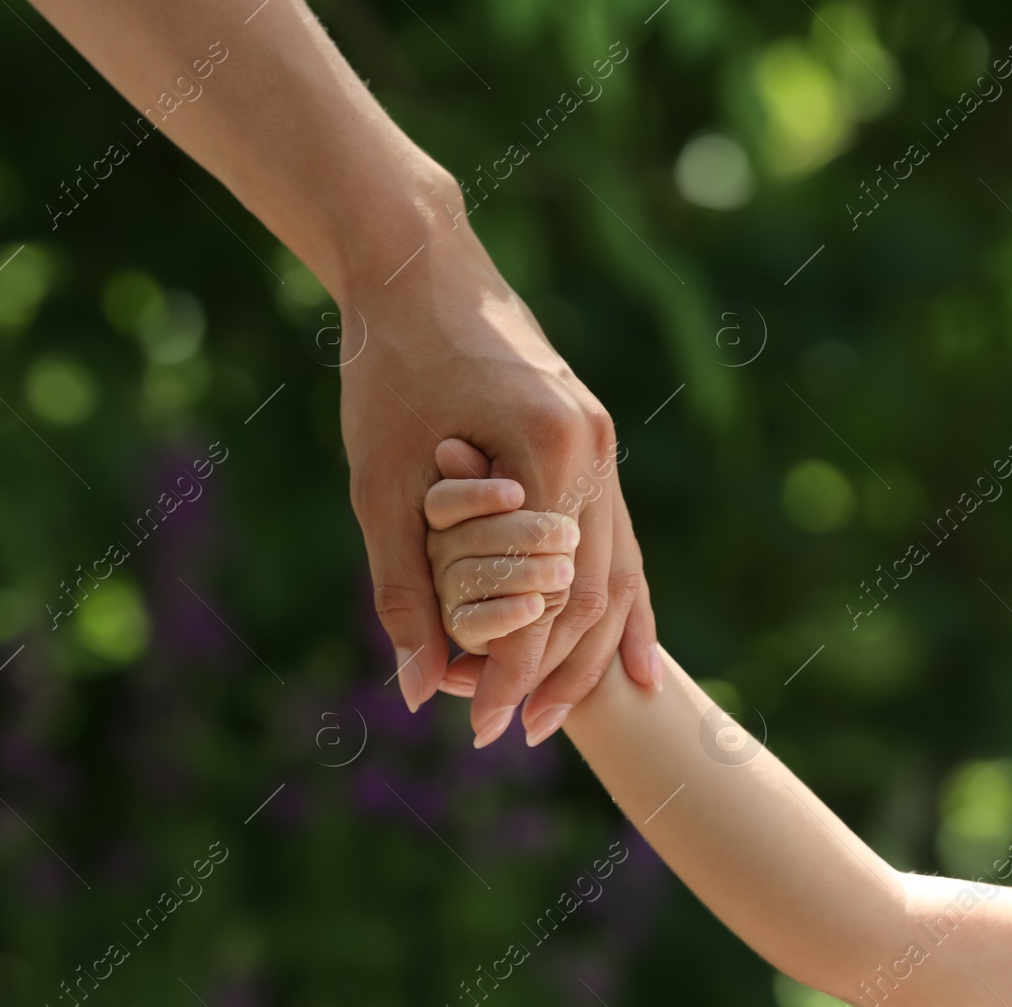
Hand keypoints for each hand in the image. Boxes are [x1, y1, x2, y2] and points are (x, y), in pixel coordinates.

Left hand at [339, 215, 659, 741]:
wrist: (419, 267)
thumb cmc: (388, 365)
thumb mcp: (380, 482)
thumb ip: (403, 587)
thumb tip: (418, 686)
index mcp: (548, 455)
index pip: (543, 599)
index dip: (510, 672)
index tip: (477, 726)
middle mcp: (594, 450)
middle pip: (592, 594)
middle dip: (555, 673)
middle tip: (516, 735)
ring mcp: (604, 443)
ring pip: (616, 570)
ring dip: (590, 648)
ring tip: (565, 715)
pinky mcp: (594, 439)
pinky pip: (620, 537)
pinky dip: (621, 600)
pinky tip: (632, 656)